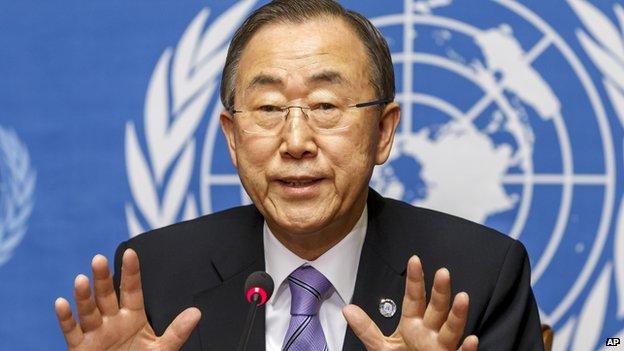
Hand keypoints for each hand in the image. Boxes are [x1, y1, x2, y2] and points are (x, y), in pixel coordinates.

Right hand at [54, 249, 200, 350]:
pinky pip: (71, 332)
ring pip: (88, 311)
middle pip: (106, 295)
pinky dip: (65, 319)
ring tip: (81, 279)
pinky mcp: (80, 349)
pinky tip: (61, 303)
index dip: (131, 272)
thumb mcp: (162, 350)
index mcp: (133, 317)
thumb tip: (196, 313)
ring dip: (83, 295)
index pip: (132, 290)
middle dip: (102, 278)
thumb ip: (177, 331)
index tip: (131, 253)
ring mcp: (95, 334)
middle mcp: (112, 321)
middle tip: (99, 259)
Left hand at [343, 256, 477, 350]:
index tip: (414, 260)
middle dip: (440, 291)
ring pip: (452, 329)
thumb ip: (366, 329)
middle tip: (443, 272)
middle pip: (436, 309)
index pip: (414, 298)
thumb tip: (348, 309)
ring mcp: (441, 348)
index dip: (414, 280)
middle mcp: (430, 333)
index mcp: (413, 324)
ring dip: (457, 315)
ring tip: (463, 297)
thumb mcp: (381, 346)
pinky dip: (467, 349)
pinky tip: (471, 339)